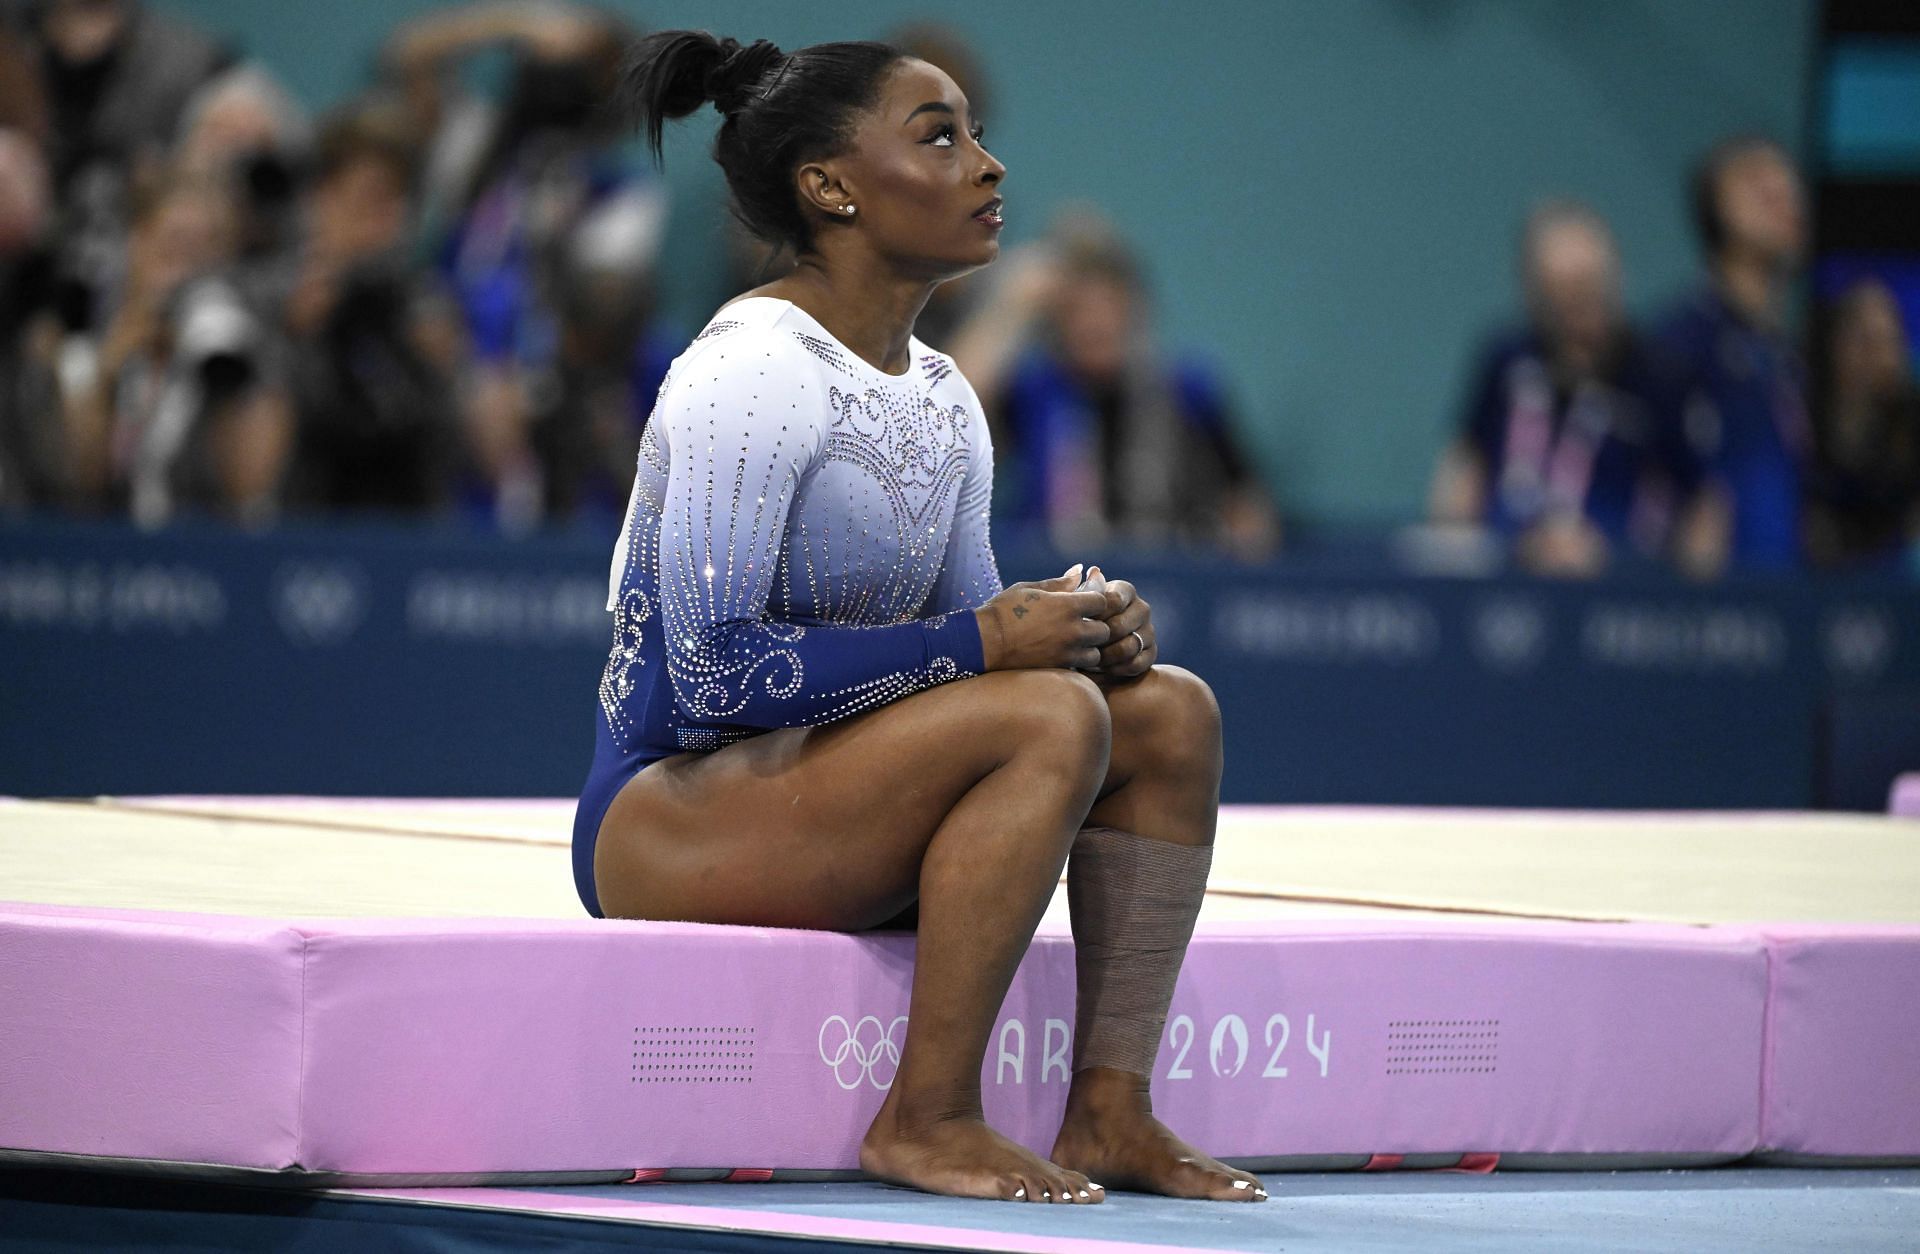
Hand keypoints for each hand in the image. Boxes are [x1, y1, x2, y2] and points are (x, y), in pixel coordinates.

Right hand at [975, 564, 1111, 670]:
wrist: (984, 642)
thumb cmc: (1003, 610)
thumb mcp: (1029, 588)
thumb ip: (1059, 583)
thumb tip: (1080, 571)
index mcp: (1067, 605)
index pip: (1103, 601)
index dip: (1095, 601)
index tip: (1084, 603)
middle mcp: (1072, 630)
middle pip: (1104, 630)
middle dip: (1096, 626)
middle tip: (1081, 625)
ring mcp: (1066, 652)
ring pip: (1096, 654)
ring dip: (1089, 649)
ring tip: (1074, 644)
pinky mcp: (1058, 669)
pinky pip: (1080, 669)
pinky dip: (1077, 664)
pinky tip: (1064, 656)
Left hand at [1080, 564, 1155, 679]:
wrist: (1087, 650)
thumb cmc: (1074, 622)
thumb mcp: (1071, 604)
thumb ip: (1075, 589)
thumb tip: (1088, 570)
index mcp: (1124, 590)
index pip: (1112, 601)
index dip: (1093, 616)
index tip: (1077, 625)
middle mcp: (1141, 608)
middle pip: (1120, 626)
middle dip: (1097, 639)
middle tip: (1080, 647)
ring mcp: (1149, 630)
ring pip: (1129, 646)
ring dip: (1106, 656)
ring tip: (1088, 660)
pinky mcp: (1152, 652)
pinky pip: (1137, 663)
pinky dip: (1117, 669)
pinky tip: (1101, 670)